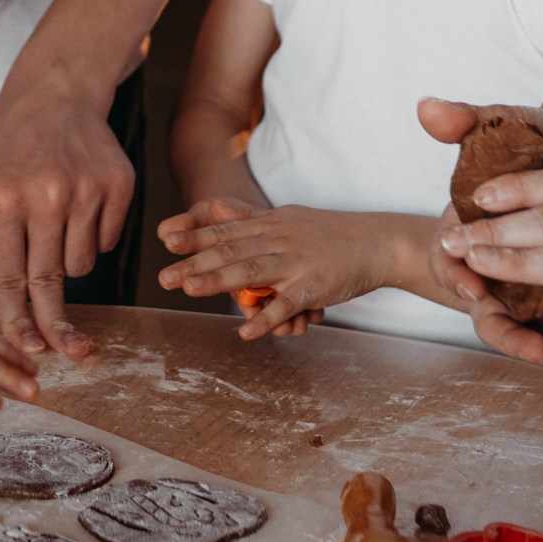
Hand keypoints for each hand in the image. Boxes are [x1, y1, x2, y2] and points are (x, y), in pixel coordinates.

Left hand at [0, 75, 130, 361]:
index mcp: (3, 201)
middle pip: (51, 281)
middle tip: (68, 350)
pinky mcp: (119, 186)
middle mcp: (45, 197)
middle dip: (55, 323)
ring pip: (82, 264)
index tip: (28, 350)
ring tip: (57, 224)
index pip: (11, 276)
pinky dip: (94, 237)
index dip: (18, 320)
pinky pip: (107, 241)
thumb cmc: (14, 146)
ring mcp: (86, 191)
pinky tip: (81, 206)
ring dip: (69, 261)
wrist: (56, 91)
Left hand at [158, 199, 413, 340]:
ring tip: (189, 290)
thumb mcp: (289, 219)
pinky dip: (266, 317)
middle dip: (194, 263)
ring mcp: (297, 262)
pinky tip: (245, 331)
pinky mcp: (315, 285)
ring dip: (219, 281)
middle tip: (164, 278)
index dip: (195, 236)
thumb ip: (254, 220)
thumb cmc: (333, 234)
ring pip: (252, 270)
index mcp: (271, 225)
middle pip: (231, 250)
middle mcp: (279, 239)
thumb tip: (218, 210)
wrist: (378, 242)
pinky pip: (287, 302)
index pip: (227, 229)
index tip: (166, 240)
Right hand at [416, 96, 542, 324]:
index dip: (456, 278)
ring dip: (535, 339)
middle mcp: (488, 262)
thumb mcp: (500, 125)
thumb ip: (463, 121)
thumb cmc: (532, 140)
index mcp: (465, 229)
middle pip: (483, 309)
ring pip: (517, 325)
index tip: (472, 289)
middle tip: (529, 347)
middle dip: (505, 331)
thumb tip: (428, 107)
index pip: (448, 262)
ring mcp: (519, 281)